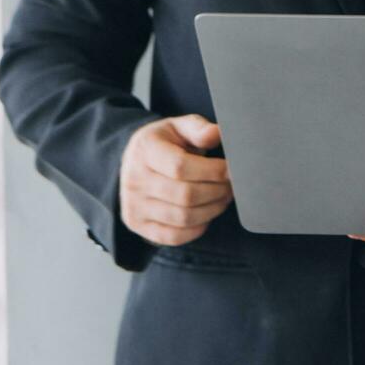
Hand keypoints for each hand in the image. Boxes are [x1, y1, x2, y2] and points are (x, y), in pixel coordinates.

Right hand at [119, 114, 233, 246]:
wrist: (136, 163)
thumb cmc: (166, 144)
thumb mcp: (179, 127)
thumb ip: (198, 128)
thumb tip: (216, 133)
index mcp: (145, 150)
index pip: (180, 167)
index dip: (213, 171)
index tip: (231, 170)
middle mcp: (134, 179)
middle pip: (186, 195)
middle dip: (218, 191)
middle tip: (231, 186)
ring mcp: (133, 205)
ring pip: (184, 217)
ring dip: (212, 209)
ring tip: (222, 197)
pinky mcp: (138, 224)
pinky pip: (174, 236)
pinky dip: (198, 228)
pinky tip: (206, 214)